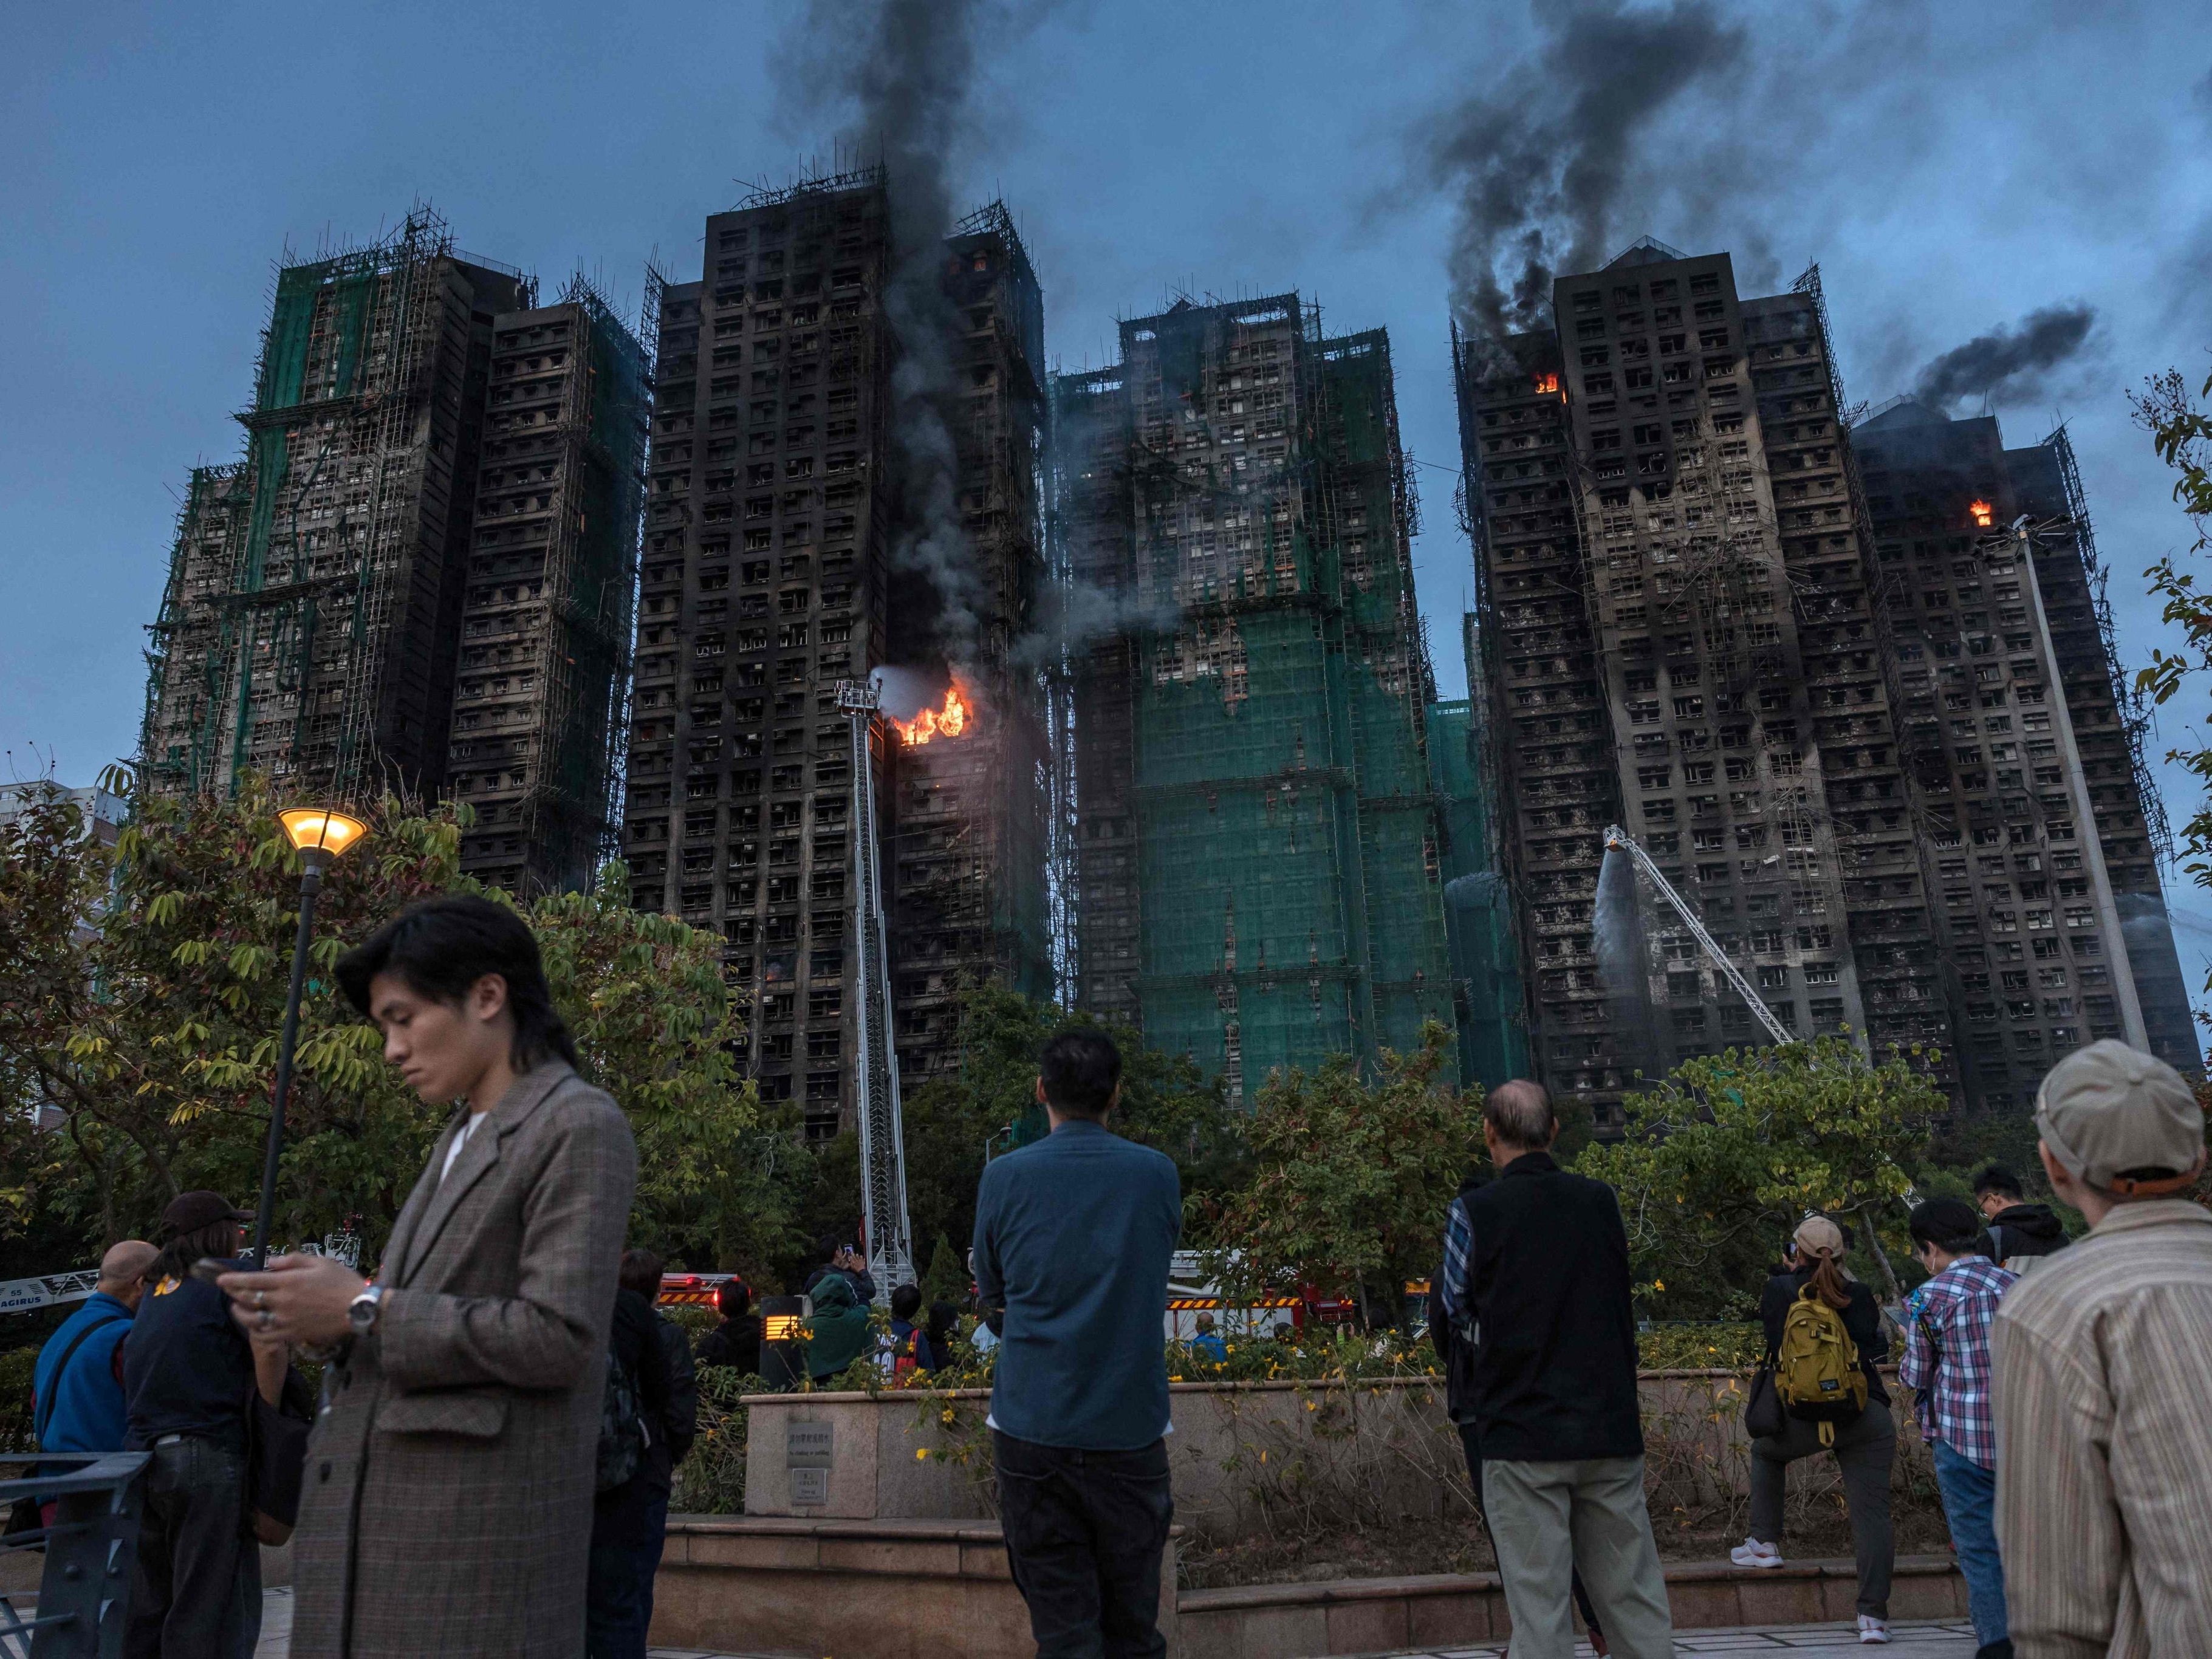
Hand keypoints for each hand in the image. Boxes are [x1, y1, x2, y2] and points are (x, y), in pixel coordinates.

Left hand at [219, 1253, 368, 1347]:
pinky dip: (256, 1332)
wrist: (358, 1309)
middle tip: (226, 1290)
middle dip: (233, 1293)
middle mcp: (282, 1301)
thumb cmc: (342, 1282)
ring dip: (240, 1314)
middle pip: (249, 1299)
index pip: (252, 1280)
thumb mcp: (321, 1262)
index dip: (233, 1280)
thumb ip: (293, 1260)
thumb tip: (270, 1262)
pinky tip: (254, 1327)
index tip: (220, 1279)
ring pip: (252, 1320)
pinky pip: (266, 1336)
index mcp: (289, 1281)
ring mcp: (286, 1320)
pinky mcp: (292, 1334)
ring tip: (236, 1309)